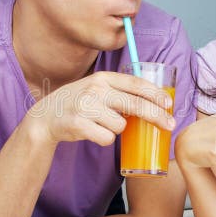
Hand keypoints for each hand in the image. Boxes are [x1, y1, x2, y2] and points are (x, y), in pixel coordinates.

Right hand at [28, 71, 175, 146]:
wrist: (46, 116)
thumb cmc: (78, 102)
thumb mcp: (97, 88)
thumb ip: (119, 91)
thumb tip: (154, 102)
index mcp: (103, 77)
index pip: (136, 84)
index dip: (155, 94)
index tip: (169, 104)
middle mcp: (95, 89)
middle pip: (136, 105)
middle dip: (157, 116)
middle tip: (170, 126)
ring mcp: (86, 107)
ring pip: (121, 125)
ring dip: (116, 129)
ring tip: (101, 124)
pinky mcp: (79, 125)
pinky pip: (107, 138)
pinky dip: (104, 139)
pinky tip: (92, 132)